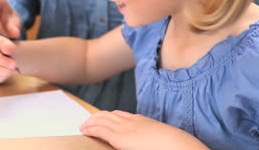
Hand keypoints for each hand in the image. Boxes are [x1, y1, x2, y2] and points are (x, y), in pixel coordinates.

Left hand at [80, 110, 207, 149]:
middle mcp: (131, 121)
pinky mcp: (118, 137)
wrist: (175, 143)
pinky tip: (84, 130)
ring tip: (84, 126)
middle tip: (89, 122)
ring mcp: (124, 128)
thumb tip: (147, 141)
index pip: (121, 114)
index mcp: (141, 120)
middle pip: (109, 114)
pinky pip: (100, 130)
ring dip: (91, 122)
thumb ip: (149, 136)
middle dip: (97, 117)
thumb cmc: (172, 144)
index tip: (104, 118)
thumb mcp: (159, 137)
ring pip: (101, 120)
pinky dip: (90, 129)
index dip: (110, 116)